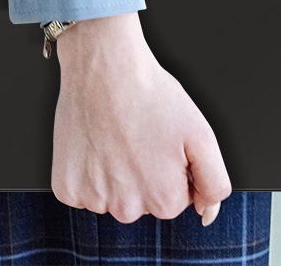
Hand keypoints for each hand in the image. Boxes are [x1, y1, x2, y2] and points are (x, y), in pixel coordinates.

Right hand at [50, 13, 231, 225]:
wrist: (105, 67)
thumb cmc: (152, 96)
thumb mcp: (202, 136)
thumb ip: (214, 183)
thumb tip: (207, 214)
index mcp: (164, 201)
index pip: (175, 200)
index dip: (172, 170)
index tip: (161, 144)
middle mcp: (126, 209)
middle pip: (142, 204)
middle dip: (144, 176)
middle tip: (138, 138)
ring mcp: (93, 200)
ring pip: (112, 198)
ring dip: (114, 175)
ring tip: (116, 137)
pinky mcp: (66, 188)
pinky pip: (82, 192)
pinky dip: (87, 172)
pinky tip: (95, 144)